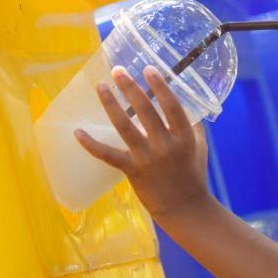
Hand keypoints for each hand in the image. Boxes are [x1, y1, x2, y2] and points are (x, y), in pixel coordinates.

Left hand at [74, 64, 213, 221]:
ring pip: (125, 126)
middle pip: (145, 110)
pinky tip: (78, 131)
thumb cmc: (194, 175)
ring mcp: (147, 158)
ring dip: (111, 104)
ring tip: (101, 87)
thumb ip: (193, 125)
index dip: (160, 86)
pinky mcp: (132, 171)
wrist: (185, 208)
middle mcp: (165, 144)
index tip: (148, 69)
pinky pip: (108, 155)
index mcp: (184, 136)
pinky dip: (91, 144)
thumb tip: (187, 103)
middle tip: (118, 71)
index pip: (171, 105)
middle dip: (130, 87)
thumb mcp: (200, 147)